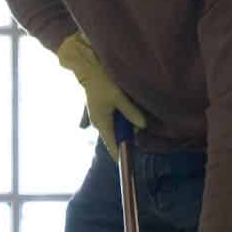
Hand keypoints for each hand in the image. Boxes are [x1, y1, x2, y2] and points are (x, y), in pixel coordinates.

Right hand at [56, 32, 147, 158]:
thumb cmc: (102, 83)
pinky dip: (121, 118)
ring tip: (135, 117)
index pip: (112, 145)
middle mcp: (99, 122)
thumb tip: (142, 126)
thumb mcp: (119, 98)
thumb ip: (131, 113)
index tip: (126, 163)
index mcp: (102, 123)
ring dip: (125, 124)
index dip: (120, 154)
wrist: (88, 67)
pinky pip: (113, 118)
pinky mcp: (101, 108)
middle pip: (115, 136)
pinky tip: (127, 111)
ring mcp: (99, 116)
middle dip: (127, 135)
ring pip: (115, 127)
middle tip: (139, 130)